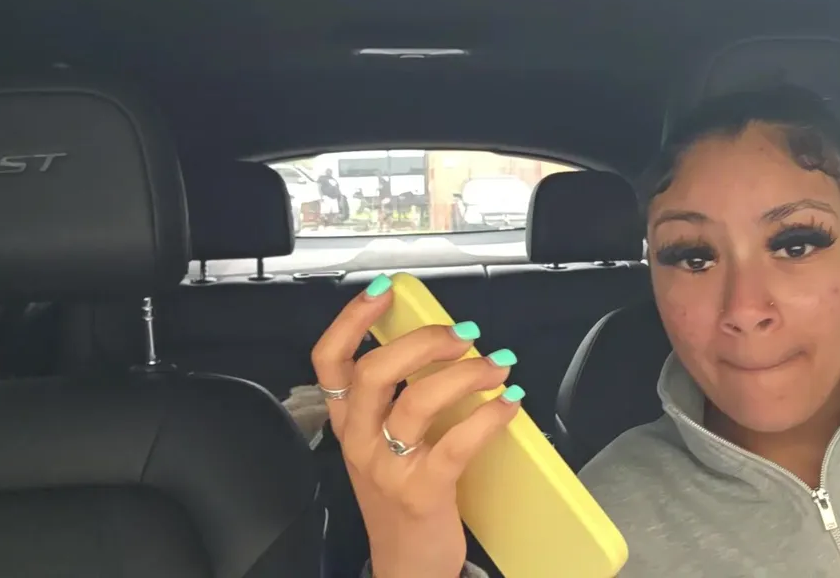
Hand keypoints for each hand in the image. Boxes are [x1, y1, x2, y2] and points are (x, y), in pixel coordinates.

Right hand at [311, 276, 521, 577]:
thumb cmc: (402, 498)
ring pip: (416, 403)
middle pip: (374, 372)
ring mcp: (387, 469)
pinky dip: (488, 417)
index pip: (330, 362)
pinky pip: (455, 444)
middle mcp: (359, 443)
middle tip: (462, 333)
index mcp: (348, 425)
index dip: (351, 320)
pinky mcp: (422, 493)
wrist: (407, 565)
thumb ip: (397, 400)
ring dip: (463, 374)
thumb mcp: (383, 446)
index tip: (383, 290)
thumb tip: (443, 346)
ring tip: (497, 366)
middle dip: (421, 342)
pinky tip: (510, 403)